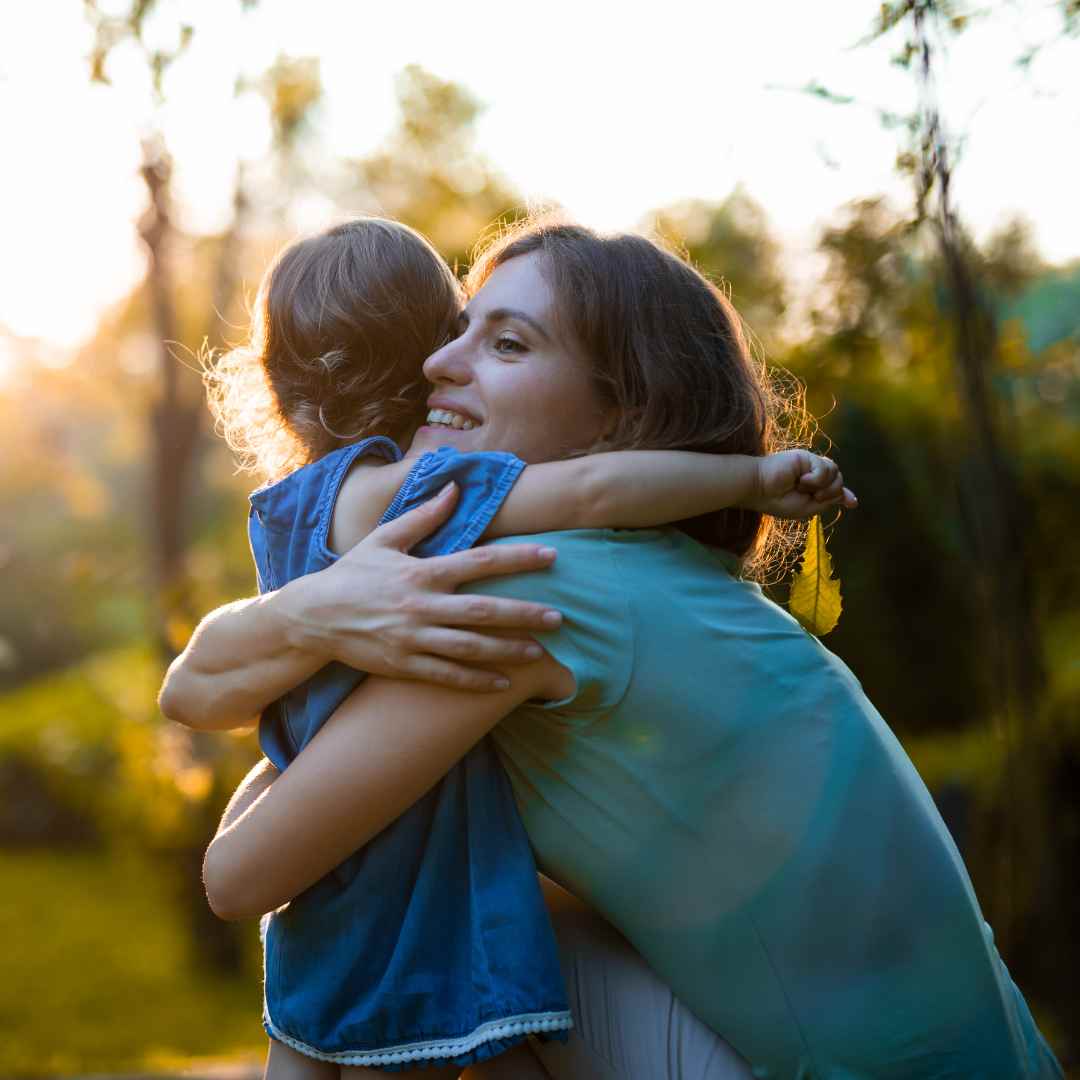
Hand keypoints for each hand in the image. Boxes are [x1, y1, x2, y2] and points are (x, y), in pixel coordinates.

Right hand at [279, 483, 562, 692]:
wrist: (313, 617)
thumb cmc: (353, 574)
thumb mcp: (384, 539)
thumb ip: (424, 517)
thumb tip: (455, 487)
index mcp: (421, 572)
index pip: (479, 561)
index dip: (517, 558)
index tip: (551, 556)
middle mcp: (421, 606)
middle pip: (482, 610)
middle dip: (523, 614)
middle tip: (559, 617)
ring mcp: (413, 638)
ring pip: (469, 647)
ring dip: (507, 650)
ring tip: (540, 652)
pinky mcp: (404, 665)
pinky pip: (446, 675)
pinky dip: (475, 679)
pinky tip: (503, 681)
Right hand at [750, 450, 856, 518]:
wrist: (759, 489)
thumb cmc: (778, 501)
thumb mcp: (808, 508)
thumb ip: (828, 501)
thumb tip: (848, 497)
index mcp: (811, 487)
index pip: (833, 487)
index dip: (844, 494)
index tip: (853, 503)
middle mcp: (812, 473)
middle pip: (838, 480)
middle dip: (832, 492)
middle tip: (814, 497)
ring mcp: (809, 463)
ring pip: (836, 472)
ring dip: (824, 486)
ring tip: (804, 488)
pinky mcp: (806, 456)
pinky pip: (825, 468)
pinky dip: (816, 479)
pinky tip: (801, 480)